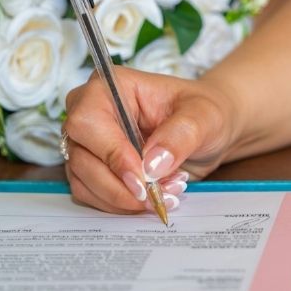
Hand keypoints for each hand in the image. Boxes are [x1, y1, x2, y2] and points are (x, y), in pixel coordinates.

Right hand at [63, 66, 238, 213]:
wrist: (209, 130)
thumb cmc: (203, 113)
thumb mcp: (203, 117)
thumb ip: (180, 136)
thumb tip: (151, 165)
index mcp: (110, 86)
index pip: (88, 122)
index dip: (112, 154)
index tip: (143, 179)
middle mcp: (91, 112)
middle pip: (81, 157)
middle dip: (120, 185)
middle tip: (158, 195)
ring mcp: (88, 142)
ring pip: (83, 181)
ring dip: (123, 198)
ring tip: (164, 195)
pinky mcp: (92, 167)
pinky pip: (91, 194)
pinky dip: (120, 204)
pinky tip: (152, 197)